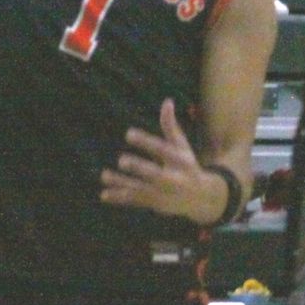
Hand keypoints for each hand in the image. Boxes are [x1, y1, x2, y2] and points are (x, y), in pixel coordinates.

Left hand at [100, 98, 219, 224]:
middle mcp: (173, 179)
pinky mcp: (154, 204)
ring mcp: (163, 194)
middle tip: (121, 160)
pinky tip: (104, 195)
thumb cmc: (188, 165)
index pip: (162, 150)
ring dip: (121, 183)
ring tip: (104, 175)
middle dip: (139, 168)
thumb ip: (171, 126)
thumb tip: (167, 101)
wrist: (200, 198)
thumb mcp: (182, 146)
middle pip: (154, 174)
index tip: (128, 133)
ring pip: (140, 189)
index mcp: (180, 161)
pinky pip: (135, 201)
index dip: (145, 142)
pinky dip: (119, 198)